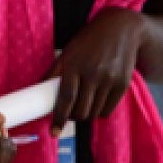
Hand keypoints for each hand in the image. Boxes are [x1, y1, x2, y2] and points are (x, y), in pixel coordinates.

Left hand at [49, 7, 146, 136]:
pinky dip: (99, 112)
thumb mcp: (68, 52)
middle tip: (70, 113)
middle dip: (73, 117)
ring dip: (86, 115)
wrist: (122, 29)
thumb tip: (39, 91)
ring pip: (94, 112)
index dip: (59, 118)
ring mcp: (110, 79)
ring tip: (83, 105)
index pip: (65, 98)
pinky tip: (96, 102)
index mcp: (74, 65)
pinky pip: (108, 110)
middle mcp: (93, 73)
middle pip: (81, 110)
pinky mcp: (123, 84)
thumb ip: (54, 72)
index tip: (54, 132)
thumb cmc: (89, 40)